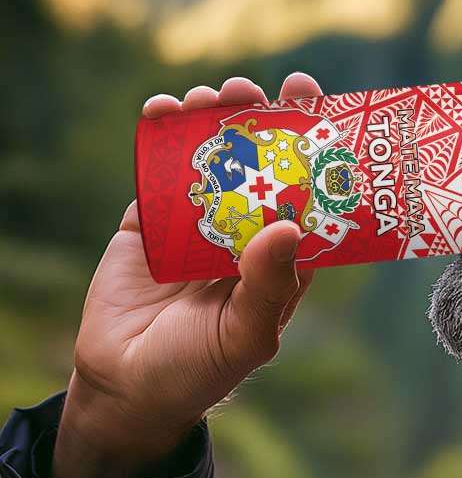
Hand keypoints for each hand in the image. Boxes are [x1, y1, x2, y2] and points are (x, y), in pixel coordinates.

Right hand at [52, 73, 323, 477]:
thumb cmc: (200, 370)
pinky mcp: (150, 222)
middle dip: (261, 123)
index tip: (318, 107)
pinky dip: (159, 137)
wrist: (126, 387)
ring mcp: (196, 224)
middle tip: (259, 90)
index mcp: (281, 259)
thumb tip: (288, 225)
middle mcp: (244, 234)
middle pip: (260, 167)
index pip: (306, 197)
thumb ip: (268, 285)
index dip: (314, 153)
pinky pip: (158, 172)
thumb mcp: (245, 335)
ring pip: (210, 160)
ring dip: (213, 122)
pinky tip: (164, 110)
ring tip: (213, 97)